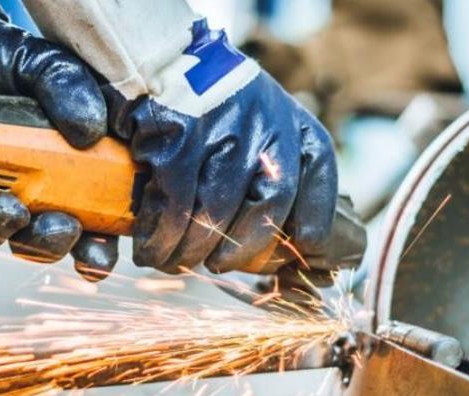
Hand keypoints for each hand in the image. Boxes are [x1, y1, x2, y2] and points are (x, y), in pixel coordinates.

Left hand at [0, 0, 116, 277]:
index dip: (94, 245)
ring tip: (6, 206)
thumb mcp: (39, 63)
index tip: (99, 250)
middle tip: (58, 224)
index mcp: (55, 168)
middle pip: (39, 238)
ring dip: (2, 229)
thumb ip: (69, 88)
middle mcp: (16, 187)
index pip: (85, 219)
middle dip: (50, 242)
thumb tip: (91, 131)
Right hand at [102, 20, 337, 274]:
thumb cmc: (225, 108)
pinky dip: (158, 237)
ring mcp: (225, 135)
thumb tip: (293, 245)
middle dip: (235, 254)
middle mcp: (271, 133)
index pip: (317, 196)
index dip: (304, 232)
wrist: (173, 57)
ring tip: (174, 260)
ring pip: (214, 218)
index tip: (290, 255)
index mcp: (300, 134)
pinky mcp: (179, 138)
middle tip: (216, 265)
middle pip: (264, 218)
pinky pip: (172, 206)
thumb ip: (283, 176)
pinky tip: (151, 247)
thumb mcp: (274, 127)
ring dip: (189, 252)